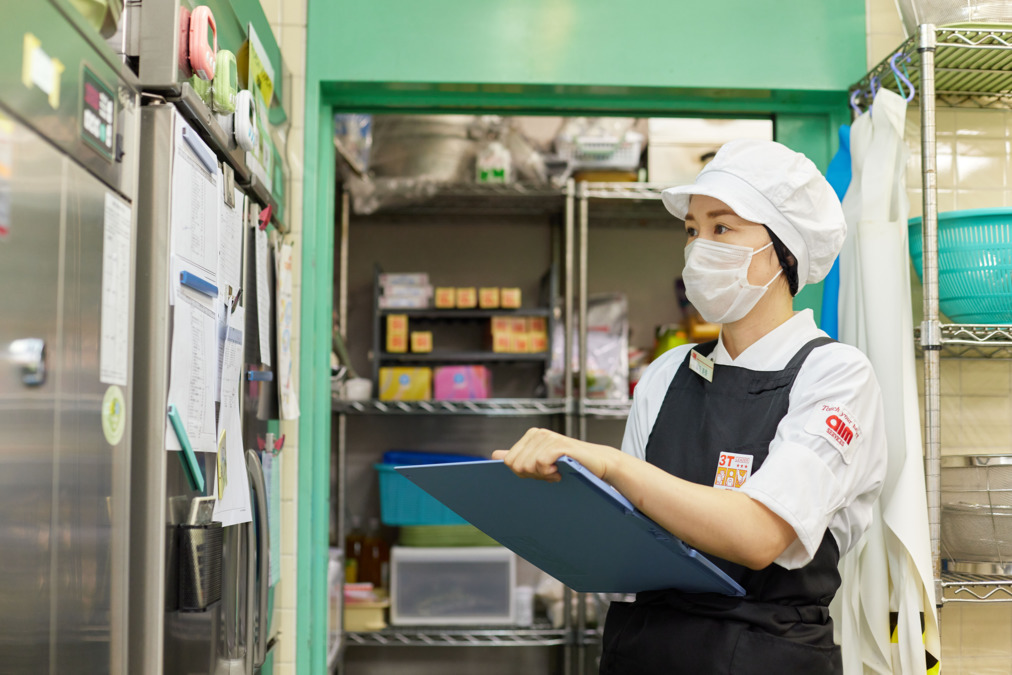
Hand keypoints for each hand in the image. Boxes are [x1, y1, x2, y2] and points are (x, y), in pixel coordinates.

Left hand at [492, 428, 614, 482]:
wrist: (599, 464)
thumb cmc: (569, 464)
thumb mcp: (541, 461)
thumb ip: (519, 456)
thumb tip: (494, 455)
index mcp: (530, 436)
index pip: (509, 462)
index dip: (523, 473)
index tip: (540, 473)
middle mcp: (537, 433)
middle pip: (516, 465)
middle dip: (532, 475)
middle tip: (550, 473)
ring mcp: (547, 437)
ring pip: (527, 466)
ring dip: (543, 476)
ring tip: (558, 471)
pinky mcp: (558, 444)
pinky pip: (540, 465)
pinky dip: (550, 474)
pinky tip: (561, 470)